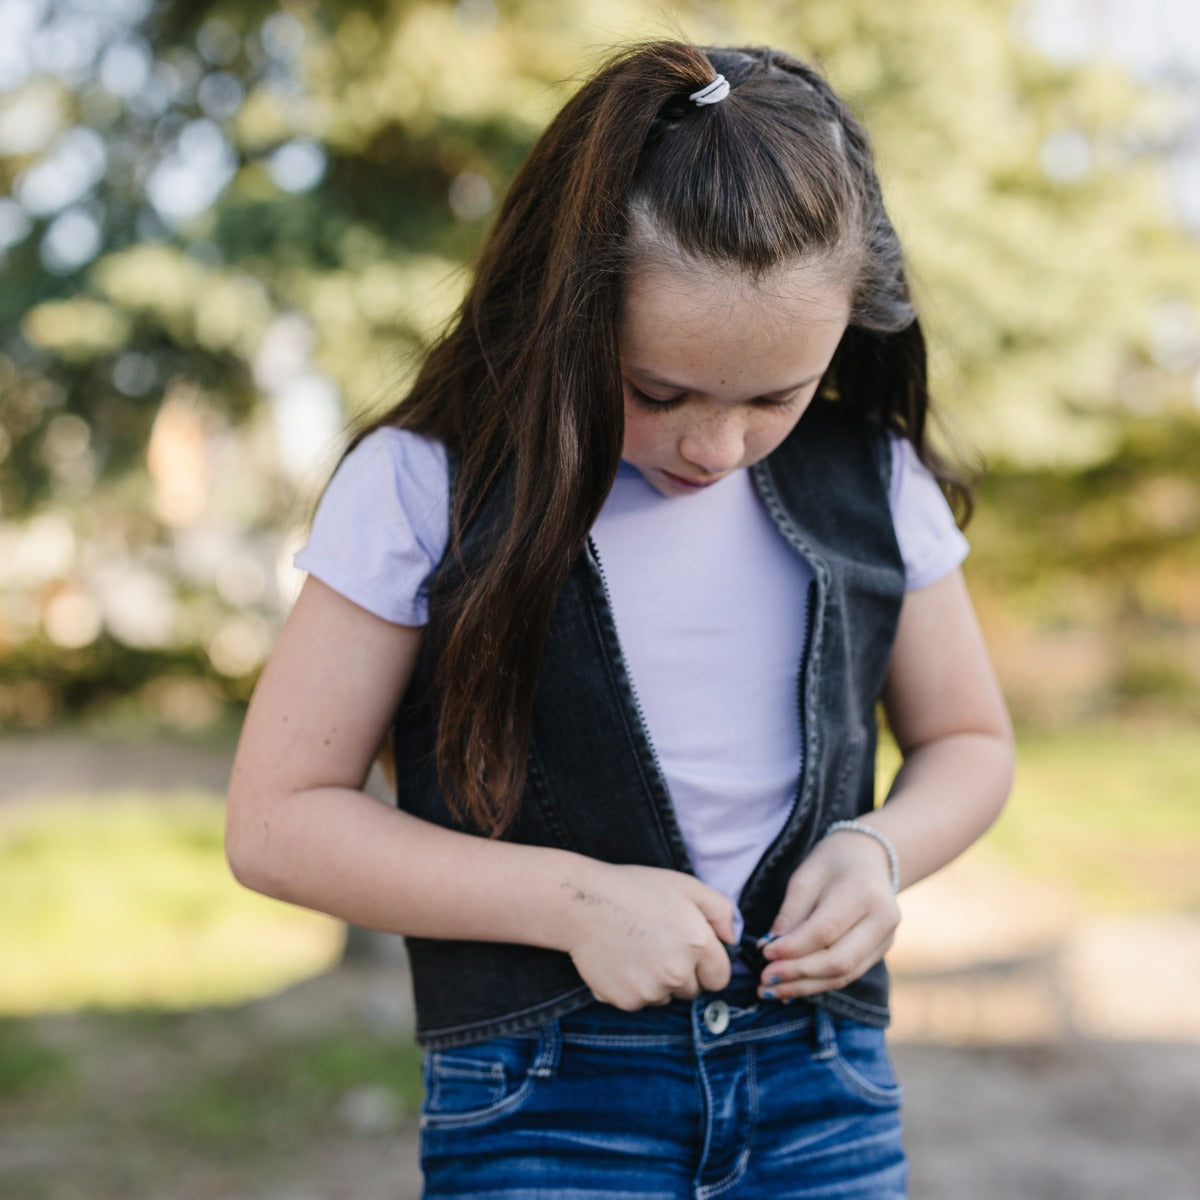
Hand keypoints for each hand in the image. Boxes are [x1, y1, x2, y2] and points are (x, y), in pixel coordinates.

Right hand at [560, 863, 734, 1010]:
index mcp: (697, 944)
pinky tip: (620, 959)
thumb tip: (734, 938)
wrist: (581, 903)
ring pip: (666, 997)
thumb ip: (721, 910)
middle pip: (693, 991)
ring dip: (658, 982)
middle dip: (683, 973)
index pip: (720, 977)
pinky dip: (633, 986)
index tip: (689, 949)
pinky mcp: (626, 1001)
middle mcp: (677, 973)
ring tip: (636, 948)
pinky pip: (640, 1001)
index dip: (706, 964)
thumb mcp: (685, 885)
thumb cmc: (634, 889)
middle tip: (658, 943)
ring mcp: (651, 990)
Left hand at [758, 831, 899, 1000]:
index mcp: (863, 892)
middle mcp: (882, 920)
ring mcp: (886, 939)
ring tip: (771, 990)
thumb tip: (771, 948)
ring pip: (843, 975)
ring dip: (804, 987)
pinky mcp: (880, 952)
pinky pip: (848, 975)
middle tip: (765, 979)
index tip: (764, 953)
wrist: (869, 857)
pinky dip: (817, 984)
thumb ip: (790, 912)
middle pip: (838, 961)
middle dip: (797, 974)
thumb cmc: (832, 862)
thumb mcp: (805, 876)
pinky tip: (791, 988)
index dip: (792, 948)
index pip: (825, 931)